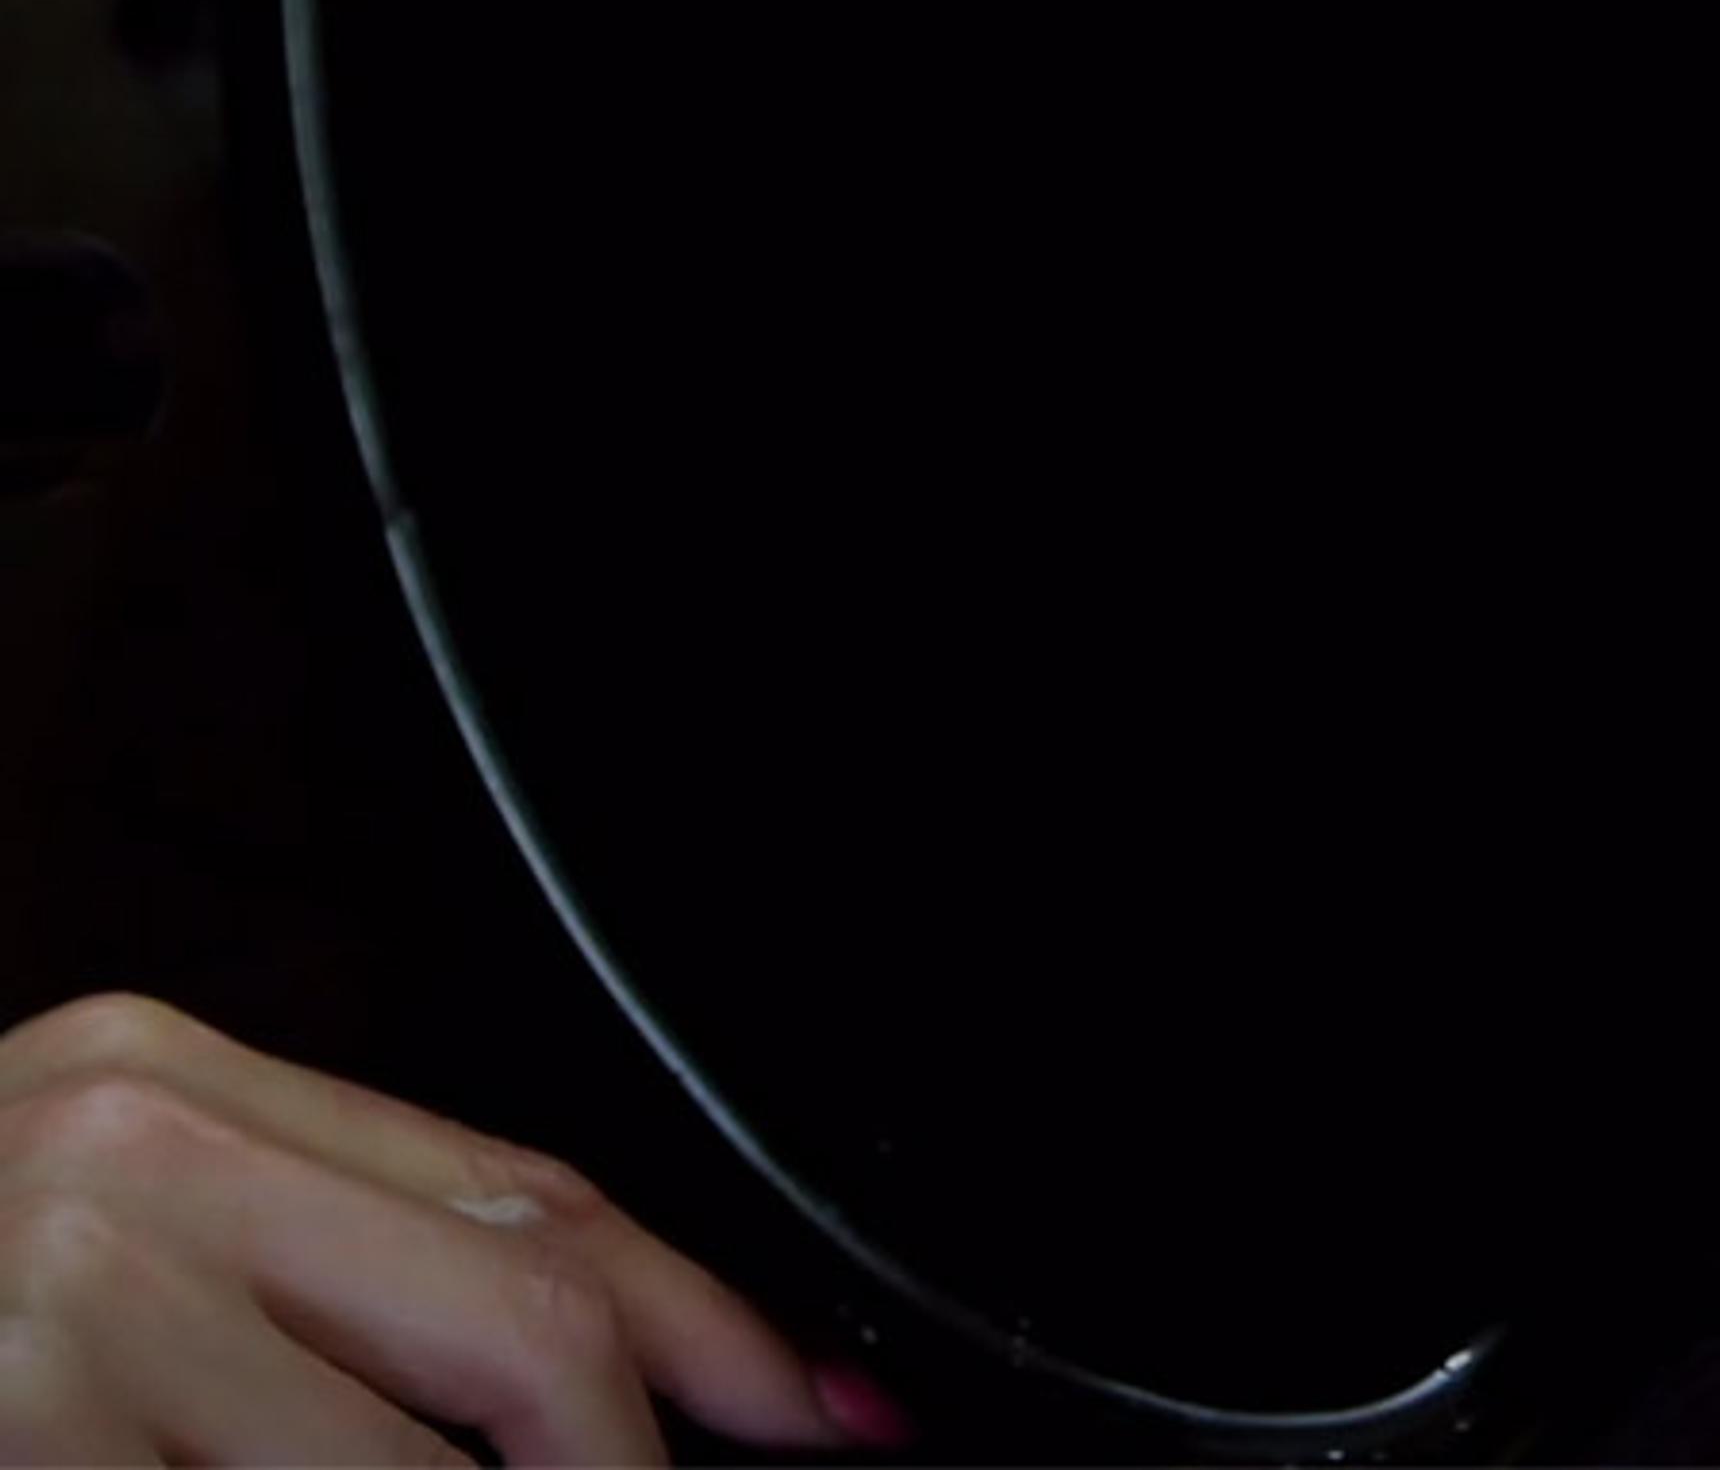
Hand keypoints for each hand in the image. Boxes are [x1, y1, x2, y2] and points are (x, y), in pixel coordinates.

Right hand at [0, 993, 891, 1465]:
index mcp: (166, 1089)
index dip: (717, 1328)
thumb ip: (326, 1282)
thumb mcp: (109, 1244)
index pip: (532, 1202)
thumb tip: (605, 1395)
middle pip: (524, 1330)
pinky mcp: (14, 1426)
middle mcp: (120, 1164)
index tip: (834, 1424)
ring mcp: (50, 1303)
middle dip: (647, 1461)